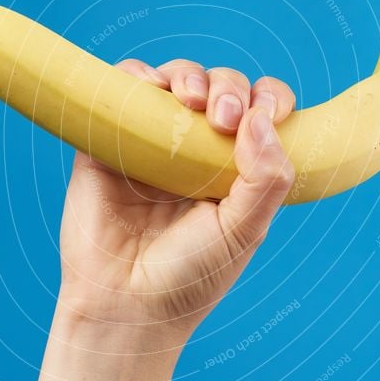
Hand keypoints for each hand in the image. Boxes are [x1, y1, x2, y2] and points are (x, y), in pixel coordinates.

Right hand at [56, 58, 295, 349]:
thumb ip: (265, 178)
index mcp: (235, 167)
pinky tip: (149, 86)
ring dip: (189, 75)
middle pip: (221, 88)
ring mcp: (152, 142)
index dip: (270, 99)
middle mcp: (196, 149)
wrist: (123, 305)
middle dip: (230, 89)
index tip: (270, 112)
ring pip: (176, 80)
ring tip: (191, 99)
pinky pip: (122, 89)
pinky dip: (136, 75)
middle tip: (224, 117)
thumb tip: (263, 118)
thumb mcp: (244, 232)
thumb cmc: (189, 276)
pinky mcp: (109, 140)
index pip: (261, 113)